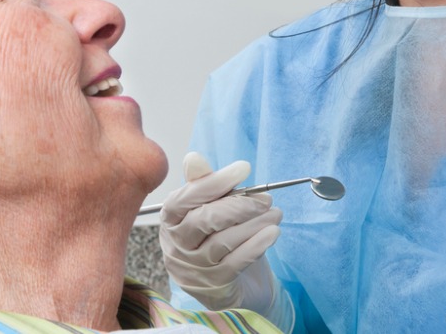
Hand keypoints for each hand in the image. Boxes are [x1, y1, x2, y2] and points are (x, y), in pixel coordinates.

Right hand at [159, 153, 284, 313]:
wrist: (236, 285)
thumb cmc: (219, 238)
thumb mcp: (211, 209)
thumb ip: (203, 184)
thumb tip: (194, 158)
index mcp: (170, 219)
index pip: (186, 197)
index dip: (215, 182)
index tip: (243, 168)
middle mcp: (176, 245)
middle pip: (206, 219)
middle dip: (241, 205)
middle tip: (266, 199)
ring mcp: (193, 269)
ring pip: (224, 240)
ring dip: (255, 223)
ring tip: (275, 214)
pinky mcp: (214, 286)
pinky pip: (237, 262)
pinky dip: (257, 244)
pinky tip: (272, 232)